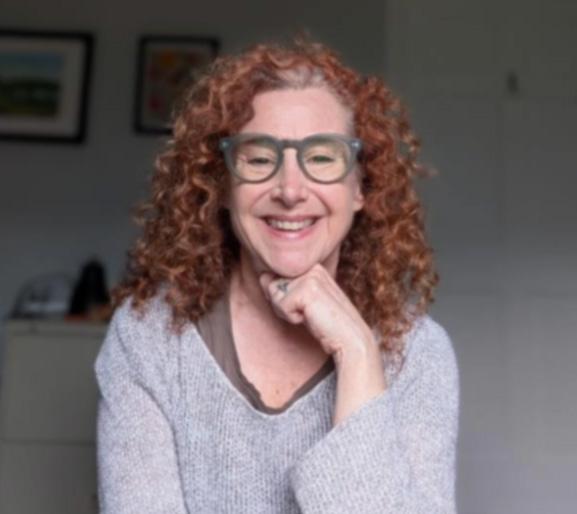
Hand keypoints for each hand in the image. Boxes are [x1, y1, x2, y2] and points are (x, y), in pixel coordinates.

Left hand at [259, 263, 377, 364]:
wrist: (350, 339)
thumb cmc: (326, 324)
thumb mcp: (300, 304)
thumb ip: (281, 287)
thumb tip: (263, 276)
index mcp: (312, 267)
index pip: (275, 279)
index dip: (283, 300)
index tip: (306, 309)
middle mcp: (312, 267)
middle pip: (272, 285)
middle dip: (282, 305)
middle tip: (308, 314)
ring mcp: (311, 275)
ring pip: (274, 294)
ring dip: (286, 311)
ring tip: (310, 316)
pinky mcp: (308, 289)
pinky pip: (281, 305)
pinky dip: (292, 317)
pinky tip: (311, 318)